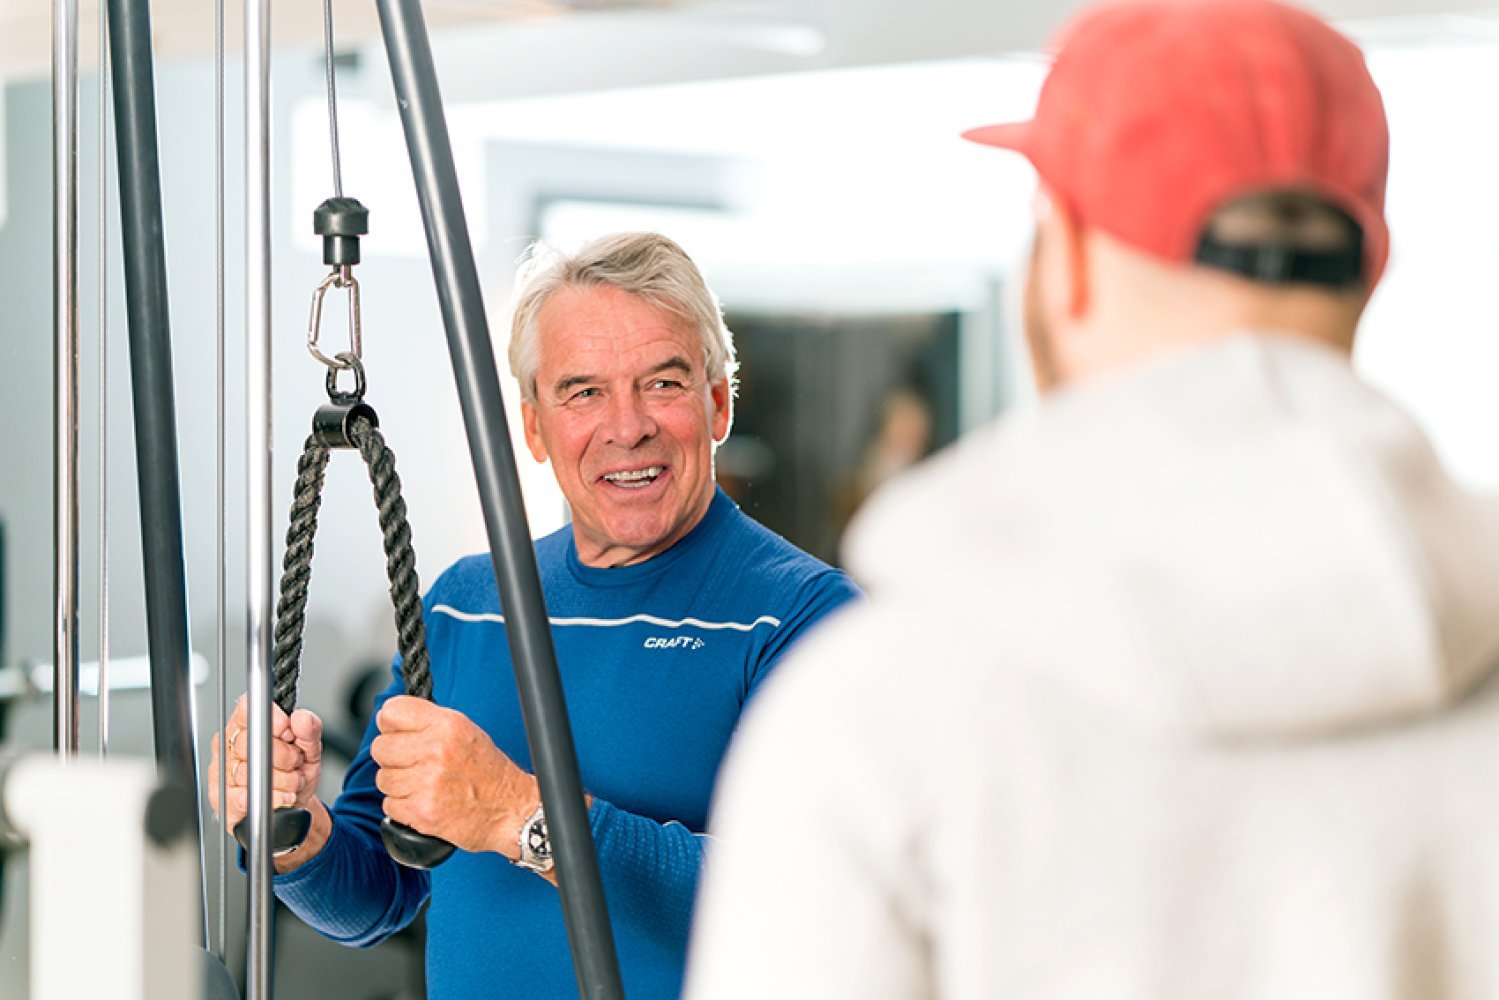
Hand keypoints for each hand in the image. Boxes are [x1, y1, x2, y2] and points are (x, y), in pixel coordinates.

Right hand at [207, 694, 323, 835]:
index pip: (245, 710)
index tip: (285, 727)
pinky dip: (272, 798)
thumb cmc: (296, 771)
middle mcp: (230, 748)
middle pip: (251, 744)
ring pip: (251, 773)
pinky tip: (283, 796)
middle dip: (284, 756)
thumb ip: (309, 730)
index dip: (267, 717)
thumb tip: (301, 718)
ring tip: (292, 781)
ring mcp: (224, 774)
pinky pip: (245, 799)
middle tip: (295, 762)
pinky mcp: (225, 802)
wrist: (295, 804)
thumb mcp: (310, 748)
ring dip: (283, 780)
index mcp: (246, 727)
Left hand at [372, 696, 538, 857]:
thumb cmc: (488, 772)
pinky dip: (402, 808)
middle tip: (413, 764)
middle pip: (381, 747)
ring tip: (423, 785)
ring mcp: (428, 782)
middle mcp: (436, 749)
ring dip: (398, 785)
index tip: (396, 733)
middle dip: (393, 758)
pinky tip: (424, 801)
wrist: (510, 810)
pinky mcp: (421, 811)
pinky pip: (389, 806)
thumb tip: (391, 721)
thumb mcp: (465, 732)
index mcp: (447, 725)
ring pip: (383, 779)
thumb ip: (428, 723)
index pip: (392, 712)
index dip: (390, 724)